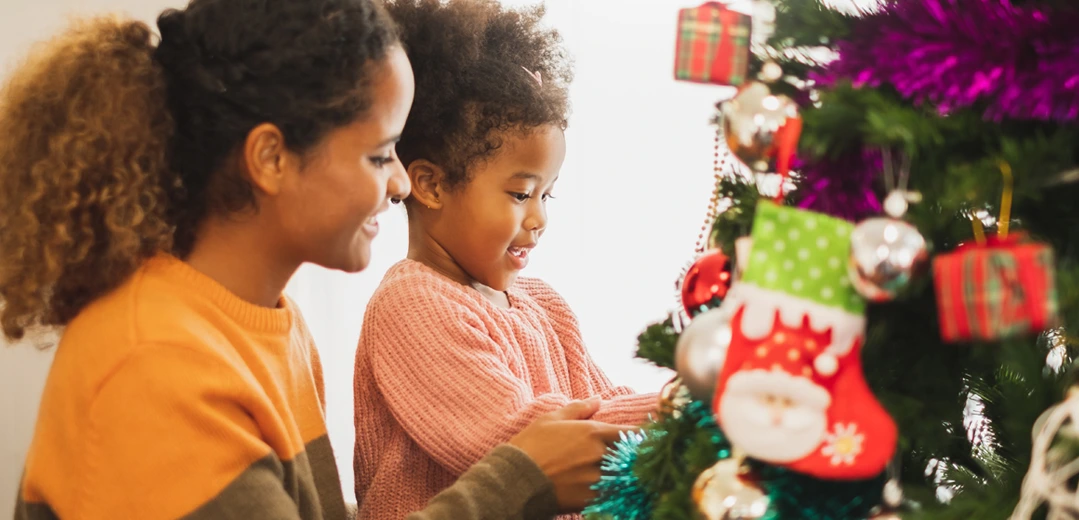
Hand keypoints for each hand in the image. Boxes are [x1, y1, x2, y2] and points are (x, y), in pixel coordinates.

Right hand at [508, 399, 635, 512]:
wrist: (514, 480)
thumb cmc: (530, 446)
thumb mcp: (550, 419)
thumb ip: (578, 409)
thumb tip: (597, 399)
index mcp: (593, 432)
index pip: (632, 433)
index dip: (643, 436)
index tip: (646, 439)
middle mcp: (600, 454)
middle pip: (634, 457)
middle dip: (639, 458)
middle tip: (644, 460)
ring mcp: (597, 479)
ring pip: (627, 478)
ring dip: (631, 477)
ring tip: (634, 477)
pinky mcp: (592, 499)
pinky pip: (614, 497)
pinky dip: (618, 494)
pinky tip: (618, 493)